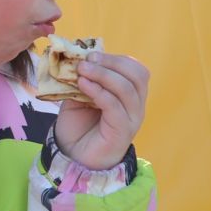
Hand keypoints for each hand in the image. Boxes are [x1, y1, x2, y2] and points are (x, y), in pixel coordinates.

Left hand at [52, 51, 149, 171]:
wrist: (73, 157)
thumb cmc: (78, 126)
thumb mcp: (77, 97)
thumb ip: (81, 80)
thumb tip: (74, 59)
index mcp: (129, 95)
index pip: (136, 70)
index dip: (116, 59)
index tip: (91, 54)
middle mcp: (135, 106)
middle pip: (137, 76)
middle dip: (112, 63)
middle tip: (88, 60)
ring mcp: (131, 119)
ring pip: (127, 89)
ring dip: (103, 75)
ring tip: (81, 70)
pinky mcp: (122, 131)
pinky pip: (115, 106)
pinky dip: (99, 92)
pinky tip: (82, 85)